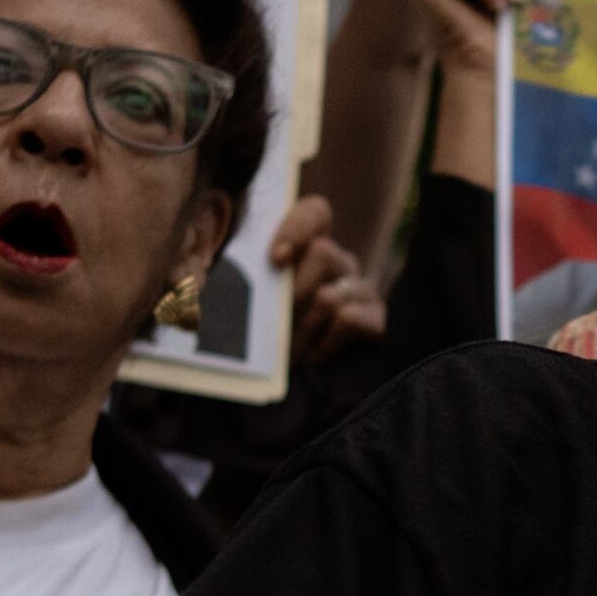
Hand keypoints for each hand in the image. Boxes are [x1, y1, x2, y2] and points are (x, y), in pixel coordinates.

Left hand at [269, 192, 386, 366]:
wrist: (311, 383)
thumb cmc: (277, 333)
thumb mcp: (263, 302)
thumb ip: (252, 283)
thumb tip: (217, 281)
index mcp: (312, 247)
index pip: (316, 213)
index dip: (297, 226)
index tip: (276, 259)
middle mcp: (341, 263)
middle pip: (324, 253)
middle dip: (293, 292)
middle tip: (273, 325)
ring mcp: (362, 290)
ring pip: (331, 295)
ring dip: (301, 329)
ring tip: (287, 354)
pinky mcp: (379, 319)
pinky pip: (350, 320)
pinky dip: (325, 343)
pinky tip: (314, 358)